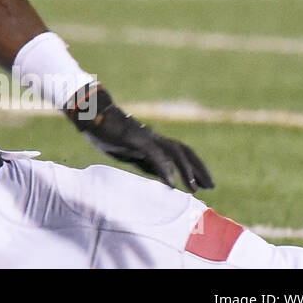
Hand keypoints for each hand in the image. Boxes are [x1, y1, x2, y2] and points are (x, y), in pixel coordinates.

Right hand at [65, 84, 213, 191]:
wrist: (91, 115)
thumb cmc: (108, 132)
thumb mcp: (129, 153)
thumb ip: (146, 163)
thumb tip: (164, 176)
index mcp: (153, 141)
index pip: (180, 153)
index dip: (193, 167)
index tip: (202, 184)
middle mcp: (154, 138)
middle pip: (184, 151)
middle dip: (199, 168)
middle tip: (211, 186)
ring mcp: (147, 137)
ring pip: (175, 152)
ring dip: (187, 170)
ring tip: (195, 188)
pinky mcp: (136, 139)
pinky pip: (155, 155)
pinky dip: (165, 168)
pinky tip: (171, 183)